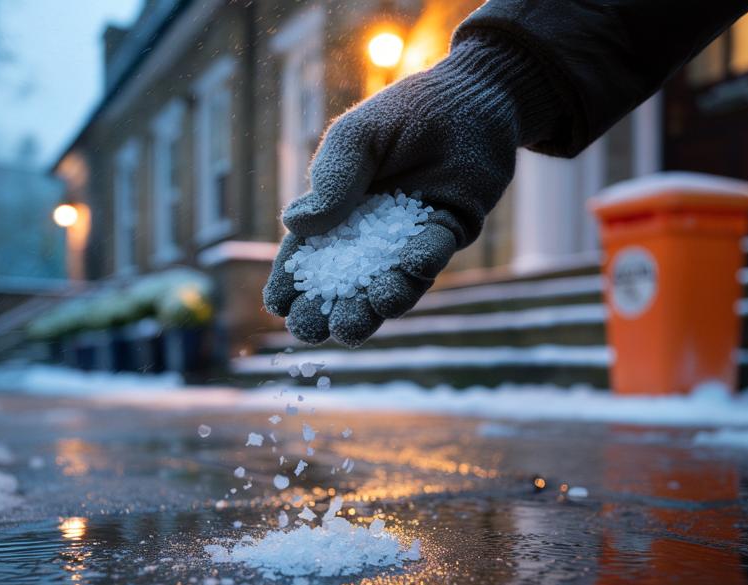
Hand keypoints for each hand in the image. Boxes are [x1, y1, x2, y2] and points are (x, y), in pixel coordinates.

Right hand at [264, 35, 544, 345]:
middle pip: (346, 283)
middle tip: (310, 329)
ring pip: (390, 282)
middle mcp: (374, 233)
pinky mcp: (450, 232)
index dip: (291, 281)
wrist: (470, 93)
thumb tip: (292, 225)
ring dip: (371, 306)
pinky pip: (432, 254)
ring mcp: (411, 237)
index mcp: (339, 211)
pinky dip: (419, 265)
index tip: (277, 305)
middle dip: (327, 309)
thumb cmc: (405, 112)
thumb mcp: (356, 138)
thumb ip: (332, 181)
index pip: (309, 254)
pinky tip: (406, 272)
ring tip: (353, 324)